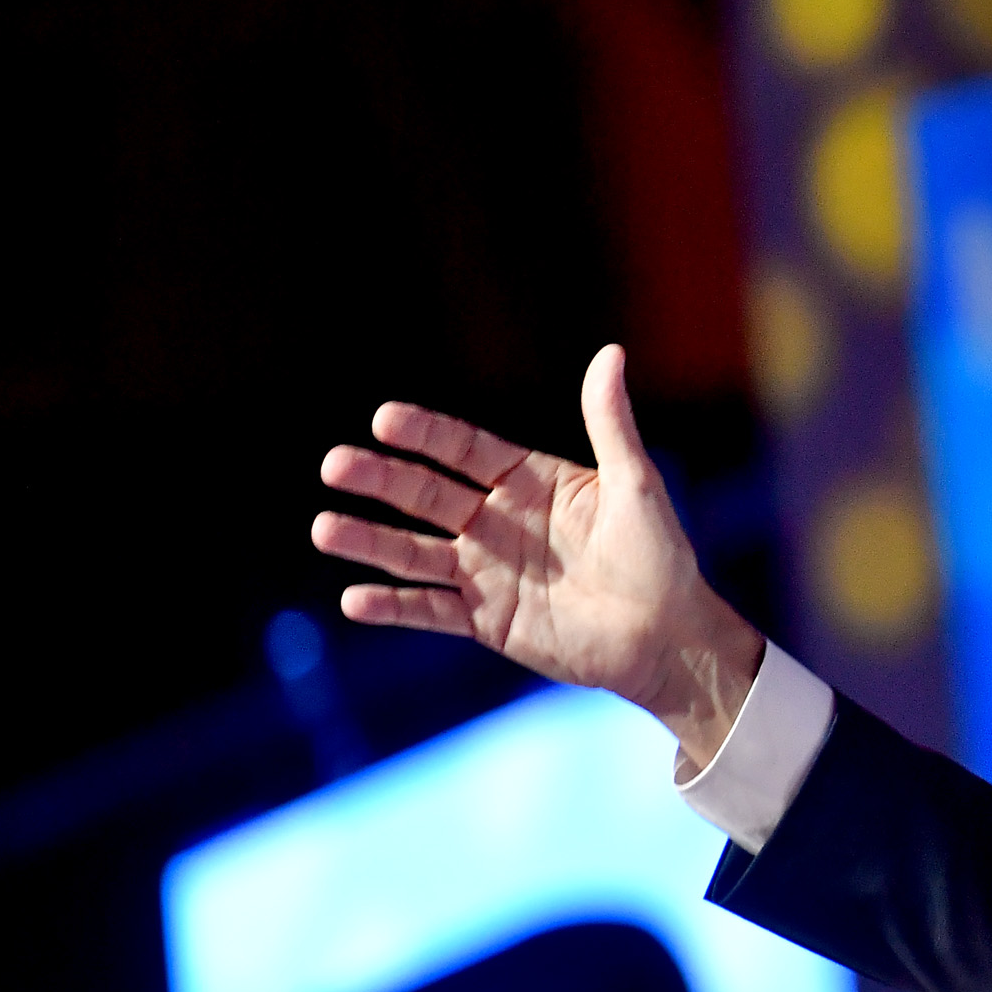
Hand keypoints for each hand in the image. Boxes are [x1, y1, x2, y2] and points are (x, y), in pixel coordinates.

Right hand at [310, 345, 764, 769]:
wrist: (668, 639)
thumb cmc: (660, 557)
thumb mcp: (635, 485)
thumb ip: (610, 424)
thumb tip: (610, 352)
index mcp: (531, 482)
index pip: (467, 450)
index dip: (427, 435)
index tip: (385, 418)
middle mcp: (500, 522)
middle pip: (428, 495)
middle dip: (382, 480)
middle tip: (334, 464)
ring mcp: (488, 572)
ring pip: (416, 553)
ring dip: (370, 541)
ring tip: (323, 527)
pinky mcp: (487, 621)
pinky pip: (431, 611)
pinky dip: (394, 608)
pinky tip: (355, 600)